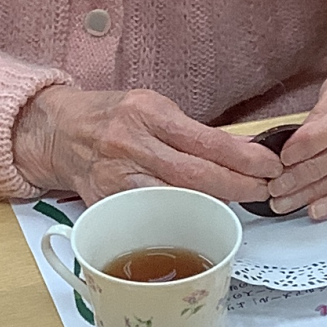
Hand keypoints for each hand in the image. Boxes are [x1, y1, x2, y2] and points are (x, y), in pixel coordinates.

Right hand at [12, 86, 282, 204]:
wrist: (56, 131)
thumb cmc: (111, 116)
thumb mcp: (152, 108)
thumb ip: (193, 131)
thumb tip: (243, 151)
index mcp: (146, 113)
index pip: (205, 141)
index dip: (242, 158)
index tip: (270, 166)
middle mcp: (130, 145)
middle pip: (194, 176)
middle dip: (237, 186)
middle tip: (265, 191)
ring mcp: (116, 178)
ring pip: (175, 201)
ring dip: (214, 206)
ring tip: (242, 205)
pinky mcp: (106, 204)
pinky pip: (151, 215)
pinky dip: (180, 218)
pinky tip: (202, 218)